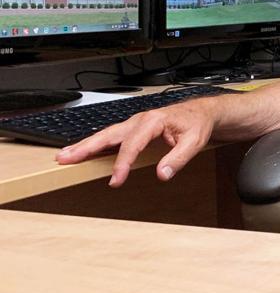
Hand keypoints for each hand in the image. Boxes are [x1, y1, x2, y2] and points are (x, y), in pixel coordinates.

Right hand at [55, 99, 217, 186]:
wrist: (201, 112)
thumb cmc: (197, 124)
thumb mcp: (194, 142)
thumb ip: (178, 158)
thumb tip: (163, 174)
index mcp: (153, 121)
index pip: (132, 145)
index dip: (122, 163)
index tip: (116, 180)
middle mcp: (139, 120)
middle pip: (108, 135)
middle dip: (86, 147)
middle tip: (66, 158)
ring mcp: (134, 123)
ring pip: (105, 134)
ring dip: (85, 145)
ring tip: (65, 156)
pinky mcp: (133, 128)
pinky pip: (111, 136)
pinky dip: (95, 144)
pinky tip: (84, 152)